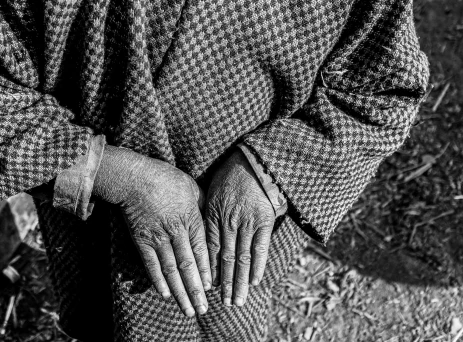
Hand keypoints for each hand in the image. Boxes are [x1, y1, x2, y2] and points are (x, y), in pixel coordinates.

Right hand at [93, 146, 210, 316]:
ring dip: (180, 292)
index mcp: (190, 217)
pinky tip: (166, 295)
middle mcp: (175, 231)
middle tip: (203, 308)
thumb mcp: (190, 185)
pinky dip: (158, 282)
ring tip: (188, 309)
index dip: (206, 270)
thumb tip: (212, 217)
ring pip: (171, 270)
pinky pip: (151, 266)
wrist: (134, 177)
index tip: (211, 288)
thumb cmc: (165, 178)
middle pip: (187, 265)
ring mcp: (157, 237)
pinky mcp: (141, 241)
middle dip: (196, 289)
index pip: (201, 249)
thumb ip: (202, 204)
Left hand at [205, 149, 274, 307]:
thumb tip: (198, 230)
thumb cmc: (230, 173)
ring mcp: (247, 222)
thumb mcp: (211, 190)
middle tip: (224, 302)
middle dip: (224, 283)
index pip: (209, 248)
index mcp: (214, 214)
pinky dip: (257, 266)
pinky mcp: (264, 220)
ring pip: (241, 258)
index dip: (208, 269)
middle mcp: (229, 221)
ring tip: (237, 300)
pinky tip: (253, 281)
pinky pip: (260, 247)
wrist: (254, 160)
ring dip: (239, 282)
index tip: (207, 286)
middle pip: (225, 258)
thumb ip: (206, 212)